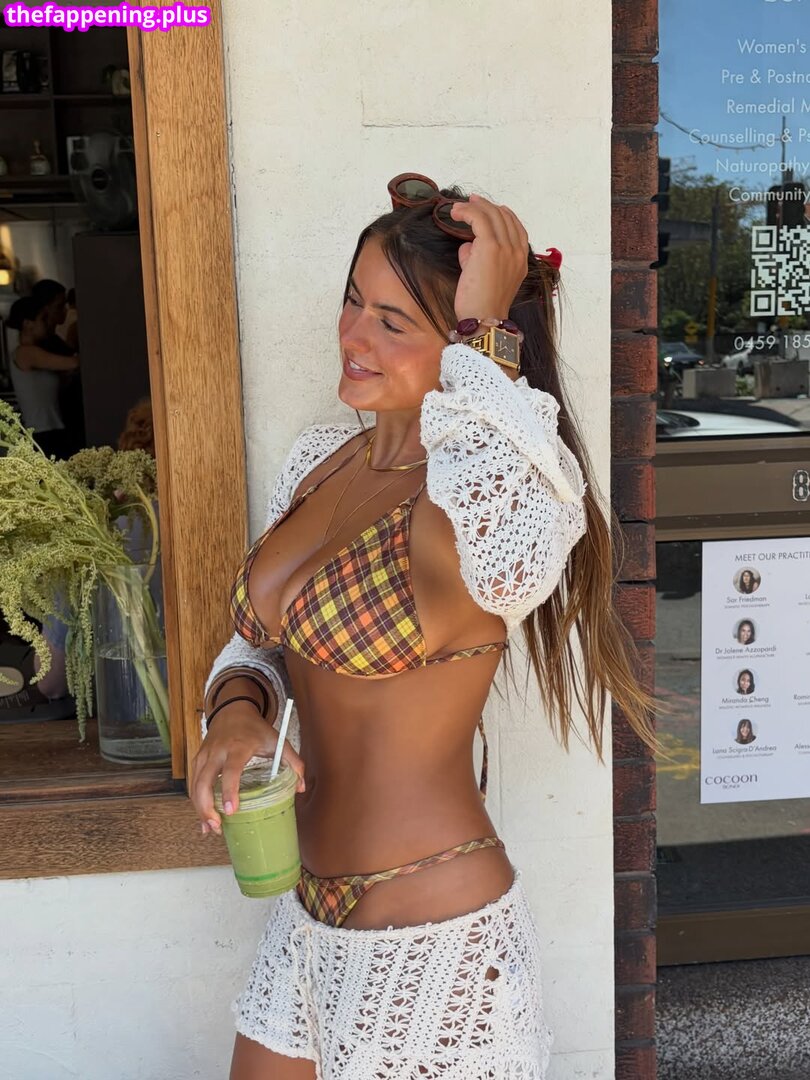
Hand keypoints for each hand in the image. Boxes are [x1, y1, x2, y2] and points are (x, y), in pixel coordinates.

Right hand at [190, 701, 305, 835]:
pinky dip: (196, 801)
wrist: (233, 710)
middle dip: (206, 807)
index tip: (231, 811)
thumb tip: (301, 788)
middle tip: (216, 827)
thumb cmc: (256, 728)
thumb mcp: (278, 740)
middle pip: (204, 782)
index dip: (230, 791)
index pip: (231, 770)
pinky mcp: (198, 759)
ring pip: (195, 785)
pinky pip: (193, 782)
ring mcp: (205, 755)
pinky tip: (204, 817)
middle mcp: (218, 751)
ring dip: (200, 808)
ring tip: (211, 828)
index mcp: (238, 747)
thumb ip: (293, 762)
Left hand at [449, 195, 528, 322]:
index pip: (516, 227)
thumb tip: (467, 246)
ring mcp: (505, 248)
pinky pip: (479, 218)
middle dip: (486, 206)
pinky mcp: (490, 247)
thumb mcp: (485, 278)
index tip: (485, 209)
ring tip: (458, 208)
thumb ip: (477, 259)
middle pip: (504, 217)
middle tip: (470, 202)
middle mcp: (517, 251)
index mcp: (521, 260)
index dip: (501, 214)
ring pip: (492, 215)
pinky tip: (455, 213)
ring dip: (474, 207)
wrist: (484, 320)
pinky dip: (467, 212)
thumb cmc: (481, 306)